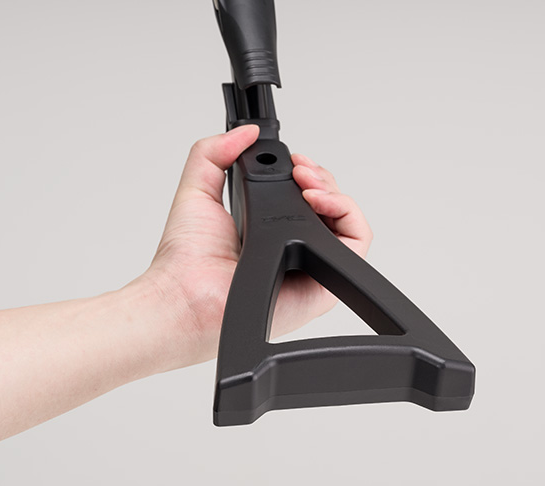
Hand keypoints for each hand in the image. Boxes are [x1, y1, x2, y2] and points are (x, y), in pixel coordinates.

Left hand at [137, 125, 372, 365]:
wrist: (187, 294)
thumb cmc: (187, 260)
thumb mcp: (197, 190)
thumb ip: (212, 153)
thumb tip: (244, 132)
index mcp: (269, 233)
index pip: (306, 199)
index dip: (307, 175)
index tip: (294, 162)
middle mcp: (293, 252)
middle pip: (331, 207)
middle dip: (321, 178)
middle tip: (301, 172)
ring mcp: (311, 269)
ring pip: (348, 222)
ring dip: (336, 193)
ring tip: (309, 185)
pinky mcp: (325, 286)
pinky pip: (357, 243)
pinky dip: (349, 214)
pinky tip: (320, 202)